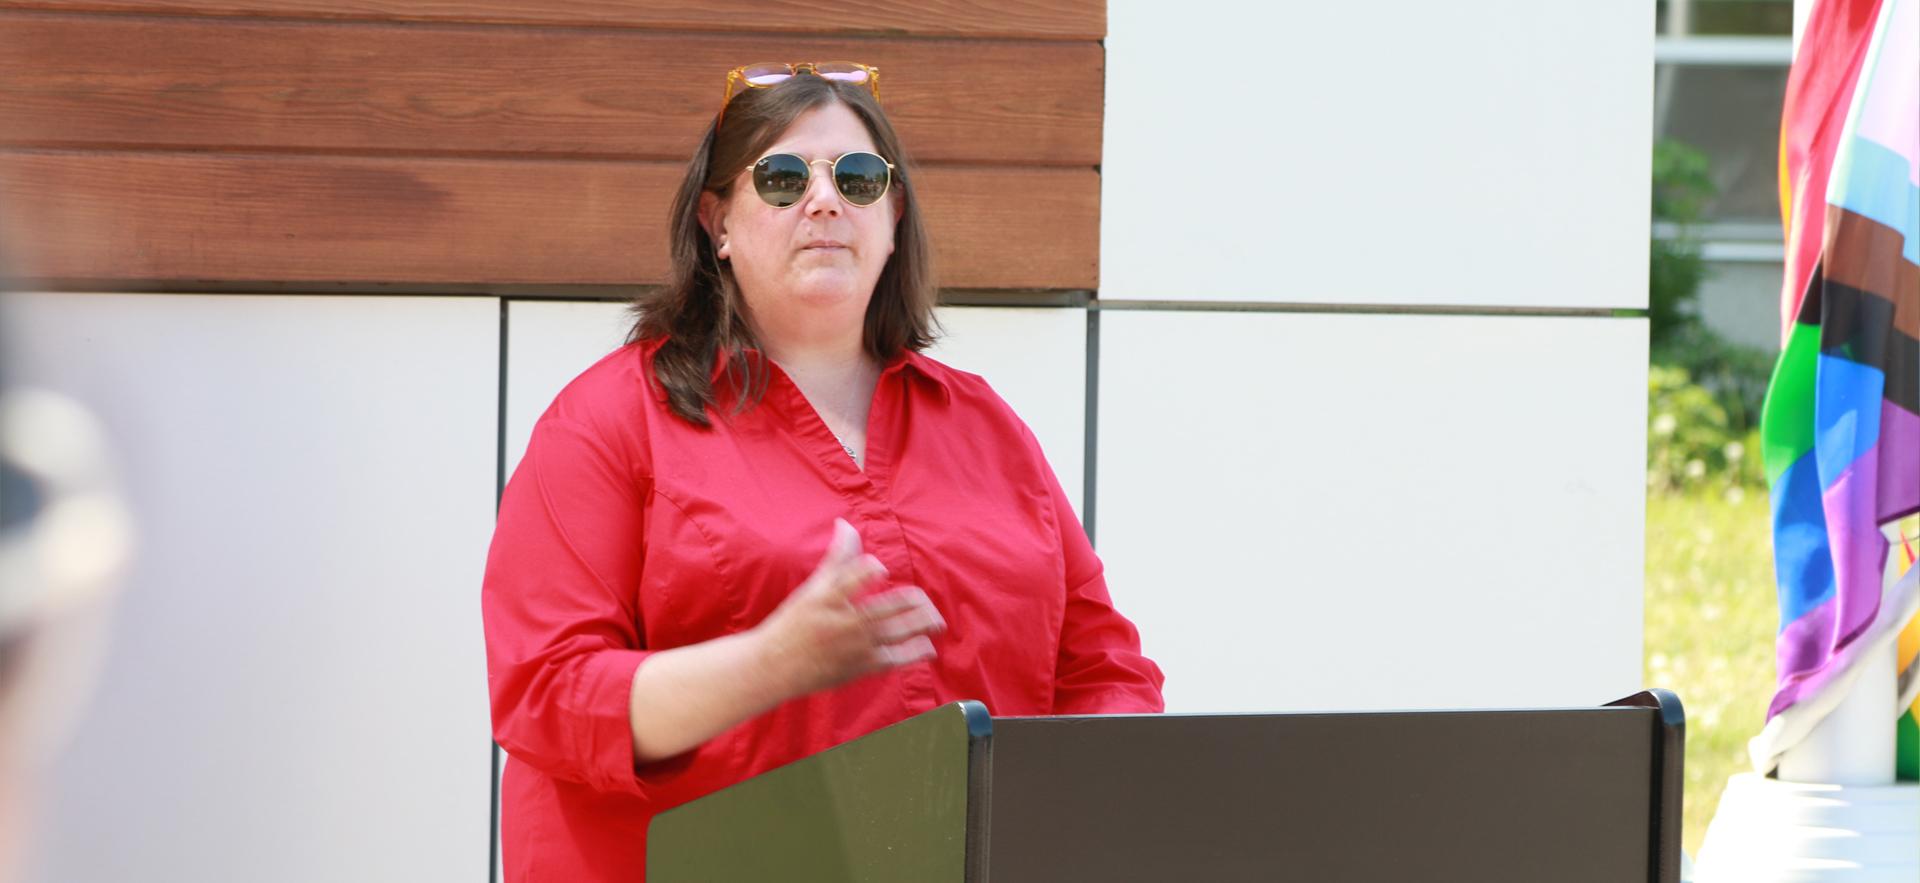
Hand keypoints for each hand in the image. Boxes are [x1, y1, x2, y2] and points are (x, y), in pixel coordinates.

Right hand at [757, 518, 945, 697]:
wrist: (776, 666)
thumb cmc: (794, 623)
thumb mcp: (813, 587)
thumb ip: (837, 557)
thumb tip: (846, 524)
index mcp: (830, 597)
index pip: (858, 574)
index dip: (873, 569)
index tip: (880, 570)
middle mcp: (846, 620)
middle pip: (893, 606)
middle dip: (917, 602)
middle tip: (922, 600)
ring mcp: (856, 645)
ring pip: (901, 632)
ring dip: (924, 624)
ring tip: (936, 622)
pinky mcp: (862, 666)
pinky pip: (898, 658)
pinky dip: (917, 651)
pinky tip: (927, 646)